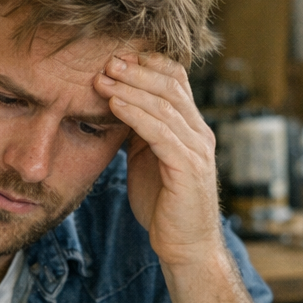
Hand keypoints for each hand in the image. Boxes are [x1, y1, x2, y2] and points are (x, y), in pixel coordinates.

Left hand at [95, 54, 223, 269]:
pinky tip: (114, 105)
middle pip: (170, 85)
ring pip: (164, 105)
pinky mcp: (188, 168)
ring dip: (129, 88)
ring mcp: (197, 149)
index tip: (115, 57)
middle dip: (135, 70)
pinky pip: (160, 133)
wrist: (185, 246)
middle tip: (105, 60)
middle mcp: (200, 133)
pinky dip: (135, 115)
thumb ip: (139, 131)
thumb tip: (114, 103)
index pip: (176, 80)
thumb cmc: (164, 204)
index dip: (146, 63)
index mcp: (192, 127)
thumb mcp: (148, 158)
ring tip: (102, 79)